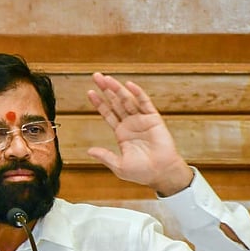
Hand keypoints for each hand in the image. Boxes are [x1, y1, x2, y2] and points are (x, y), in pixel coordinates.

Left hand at [87, 73, 192, 195]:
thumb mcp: (118, 165)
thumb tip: (89, 150)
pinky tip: (129, 85)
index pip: (108, 113)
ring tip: (107, 78)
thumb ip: (105, 156)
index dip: (99, 103)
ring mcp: (142, 120)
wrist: (160, 173)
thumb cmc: (141, 172)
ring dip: (117, 89)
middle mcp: (130, 124)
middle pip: (115, 103)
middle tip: (96, 76)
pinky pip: (145, 104)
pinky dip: (137, 94)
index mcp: (121, 133)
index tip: (90, 92)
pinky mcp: (154, 119)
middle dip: (106, 90)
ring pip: (127, 100)